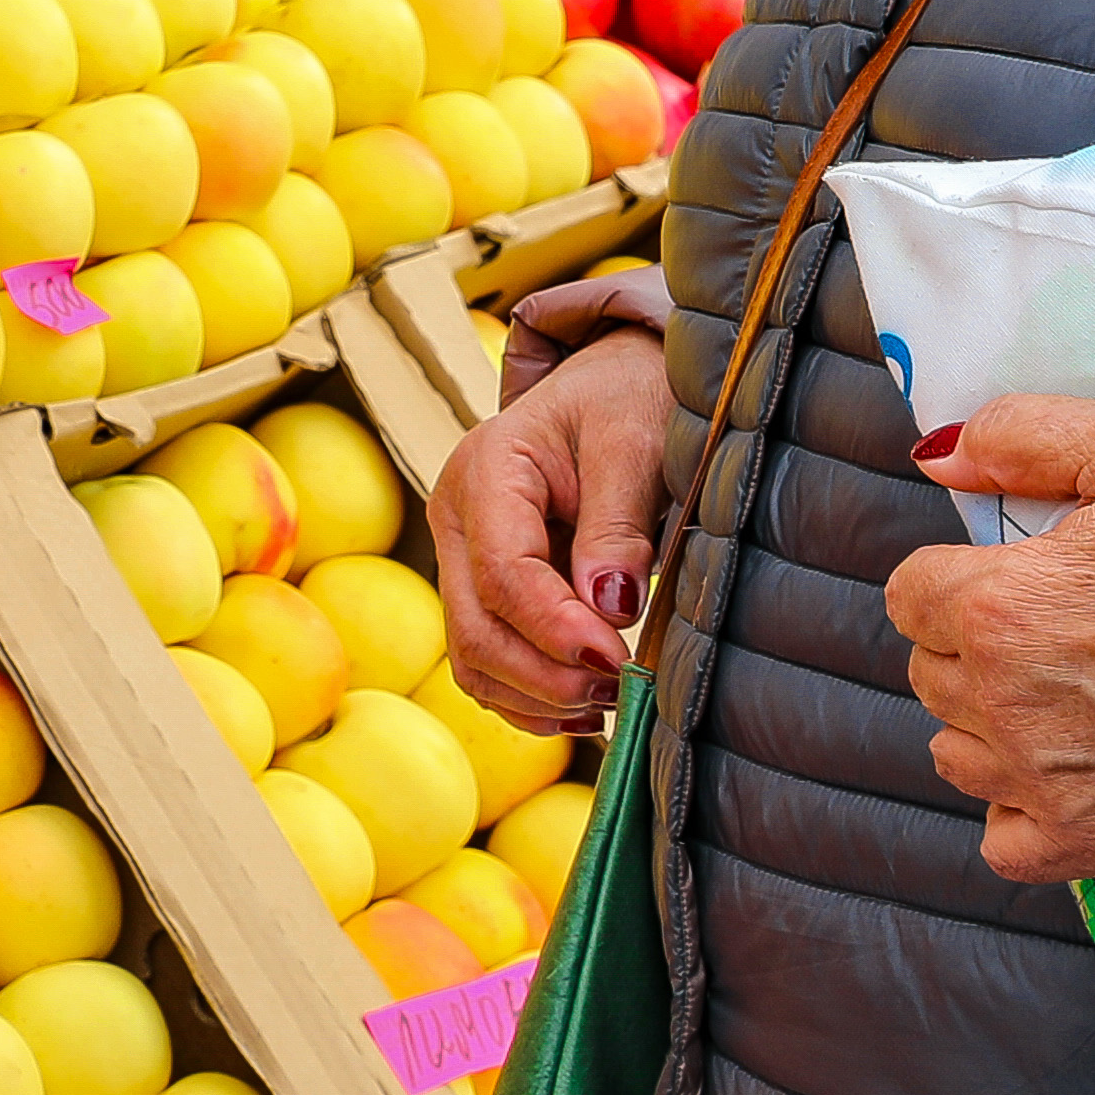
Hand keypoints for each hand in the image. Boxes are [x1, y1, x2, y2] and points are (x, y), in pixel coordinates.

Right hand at [439, 330, 676, 728]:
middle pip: (475, 628)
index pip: (504, 574)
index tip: (619, 659)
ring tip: (608, 702)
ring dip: (536, 696)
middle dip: (545, 675)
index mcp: (486, 470)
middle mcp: (458, 518)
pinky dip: (530, 697)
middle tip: (619, 690)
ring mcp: (463, 558)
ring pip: (472, 658)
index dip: (557, 630)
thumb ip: (618, 524)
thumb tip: (610, 609)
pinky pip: (488, 662)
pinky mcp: (484, 590)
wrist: (613, 387)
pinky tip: (583, 706)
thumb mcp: (636, 441)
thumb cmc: (626, 400)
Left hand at [875, 395, 1094, 886]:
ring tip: (1077, 692)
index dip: (962, 577)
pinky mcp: (1093, 843)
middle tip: (1068, 627)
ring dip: (992, 722)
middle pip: (932, 671)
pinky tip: (1072, 770)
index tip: (1022, 576)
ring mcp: (1046, 782)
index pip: (911, 594)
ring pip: (957, 751)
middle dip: (978, 643)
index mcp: (1002, 605)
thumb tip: (934, 457)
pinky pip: (1002, 839)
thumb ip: (1022, 436)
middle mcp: (1007, 701)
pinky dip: (1022, 809)